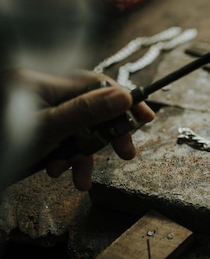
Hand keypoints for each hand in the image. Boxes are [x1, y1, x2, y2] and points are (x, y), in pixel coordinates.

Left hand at [12, 68, 154, 190]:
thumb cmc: (3, 138)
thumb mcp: (48, 129)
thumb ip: (87, 112)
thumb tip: (125, 97)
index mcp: (44, 81)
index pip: (96, 83)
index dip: (124, 99)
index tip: (145, 117)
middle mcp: (41, 91)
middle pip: (89, 106)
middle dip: (105, 134)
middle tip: (125, 153)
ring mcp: (36, 111)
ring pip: (75, 127)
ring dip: (81, 154)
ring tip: (79, 177)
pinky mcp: (32, 128)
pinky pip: (59, 138)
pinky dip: (64, 156)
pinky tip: (59, 173)